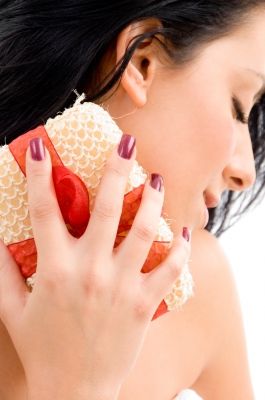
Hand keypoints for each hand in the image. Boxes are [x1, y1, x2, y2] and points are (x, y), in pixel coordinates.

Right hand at [0, 135, 189, 398]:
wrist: (75, 393)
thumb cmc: (42, 349)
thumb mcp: (12, 310)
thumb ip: (1, 271)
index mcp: (54, 270)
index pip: (44, 211)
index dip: (39, 174)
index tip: (41, 147)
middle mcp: (90, 271)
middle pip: (105, 208)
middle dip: (116, 168)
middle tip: (126, 142)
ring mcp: (121, 287)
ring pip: (143, 231)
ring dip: (152, 200)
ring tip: (157, 179)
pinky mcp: (145, 304)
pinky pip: (170, 269)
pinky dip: (180, 248)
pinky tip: (184, 230)